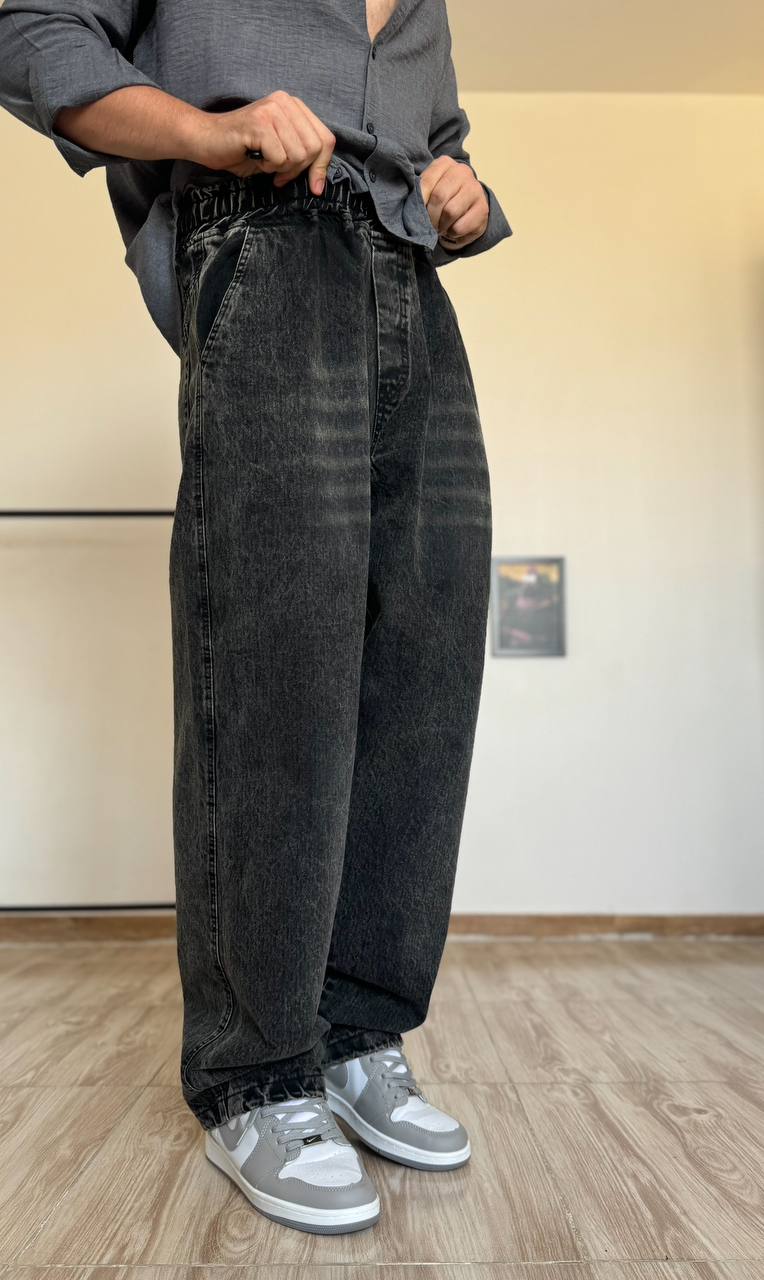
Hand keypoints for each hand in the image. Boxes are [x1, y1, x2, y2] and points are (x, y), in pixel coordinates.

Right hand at [189, 91, 335, 193]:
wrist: (205, 140)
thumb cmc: (242, 149)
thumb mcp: (280, 152)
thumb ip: (302, 157)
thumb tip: (319, 184)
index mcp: (294, 106)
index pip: (326, 139)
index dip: (322, 166)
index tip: (314, 187)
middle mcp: (285, 102)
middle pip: (315, 149)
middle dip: (298, 169)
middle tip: (278, 173)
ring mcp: (272, 110)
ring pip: (298, 155)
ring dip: (281, 168)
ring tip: (263, 160)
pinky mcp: (260, 123)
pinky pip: (279, 158)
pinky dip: (267, 166)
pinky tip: (254, 157)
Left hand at [419, 156, 488, 251]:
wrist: (468, 207)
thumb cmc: (443, 198)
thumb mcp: (430, 189)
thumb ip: (420, 192)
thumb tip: (412, 208)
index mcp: (445, 163)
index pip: (427, 182)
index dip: (419, 202)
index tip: (417, 213)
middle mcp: (462, 172)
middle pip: (439, 197)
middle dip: (430, 216)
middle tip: (428, 225)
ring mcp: (475, 189)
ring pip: (450, 212)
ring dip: (441, 226)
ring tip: (440, 227)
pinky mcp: (483, 209)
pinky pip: (460, 227)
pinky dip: (452, 234)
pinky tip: (452, 230)